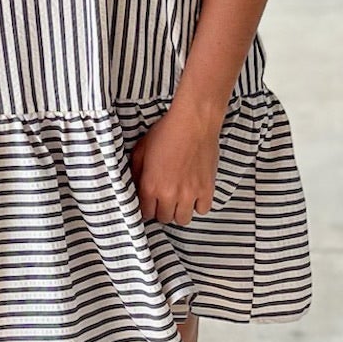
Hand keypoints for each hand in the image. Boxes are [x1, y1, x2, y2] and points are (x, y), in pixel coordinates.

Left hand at [129, 104, 221, 224]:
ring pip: (183, 219)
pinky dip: (198, 205)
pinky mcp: (206, 189)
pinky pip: (202, 210)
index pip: (145, 213)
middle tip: (165, 198)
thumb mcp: (141, 150)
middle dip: (162, 210)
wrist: (193, 122)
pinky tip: (194, 194)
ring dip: (179, 210)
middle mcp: (169, 194)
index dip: (147, 208)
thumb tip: (135, 188)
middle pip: (164, 218)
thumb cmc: (166, 132)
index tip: (150, 202)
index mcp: (150, 186)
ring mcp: (189, 194)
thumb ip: (135, 173)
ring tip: (179, 198)